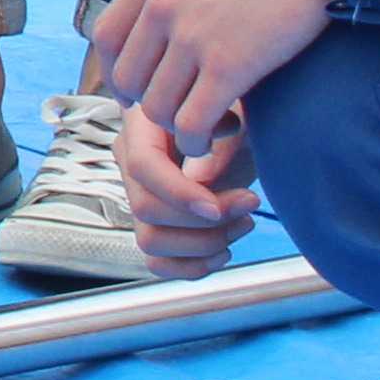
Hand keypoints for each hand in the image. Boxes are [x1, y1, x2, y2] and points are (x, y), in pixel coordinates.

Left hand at [94, 0, 336, 148]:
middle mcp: (163, 5)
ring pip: (157, 106)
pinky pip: (193, 120)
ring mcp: (193, 35)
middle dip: (147, 103)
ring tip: (208, 126)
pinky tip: (224, 132)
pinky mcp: (230, 63)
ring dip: (178, 127)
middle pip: (128, 77)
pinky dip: (199, 139)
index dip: (117, 71)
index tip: (137, 88)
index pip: (106, 36)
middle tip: (179, 111)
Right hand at [114, 100, 263, 278]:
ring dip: (204, 244)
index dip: (179, 194)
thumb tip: (201, 178)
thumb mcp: (236, 112)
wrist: (235, 126)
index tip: (220, 207)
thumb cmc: (234, 113)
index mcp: (142, 127)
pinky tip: (225, 248)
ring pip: (150, 242)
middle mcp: (131, 164)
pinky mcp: (156, 225)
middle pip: (145, 209)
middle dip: (204, 221)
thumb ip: (220, 137)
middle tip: (248, 204)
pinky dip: (194, 267)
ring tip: (242, 223)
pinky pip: (158, 264)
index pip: (143, 168)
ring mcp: (140, 197)